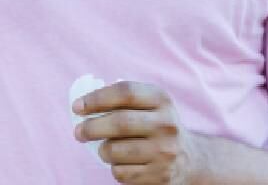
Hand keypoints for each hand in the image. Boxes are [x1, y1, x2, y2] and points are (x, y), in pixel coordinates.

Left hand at [73, 81, 205, 184]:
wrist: (189, 159)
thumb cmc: (156, 127)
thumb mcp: (149, 106)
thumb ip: (121, 101)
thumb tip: (83, 105)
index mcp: (161, 99)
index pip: (125, 92)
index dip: (97, 98)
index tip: (77, 107)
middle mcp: (166, 124)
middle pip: (120, 122)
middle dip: (91, 127)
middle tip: (78, 132)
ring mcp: (165, 151)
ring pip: (116, 151)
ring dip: (102, 150)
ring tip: (103, 149)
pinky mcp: (160, 175)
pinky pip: (122, 173)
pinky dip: (114, 168)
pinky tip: (121, 163)